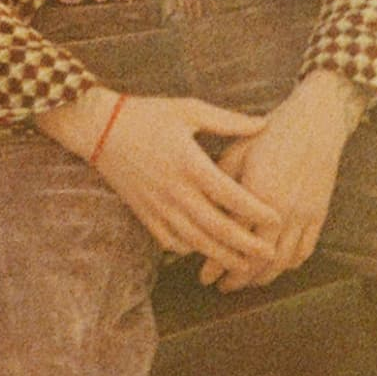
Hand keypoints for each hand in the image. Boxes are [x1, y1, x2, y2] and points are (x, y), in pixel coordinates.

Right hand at [36, 89, 280, 270]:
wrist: (99, 129)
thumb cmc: (147, 115)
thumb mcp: (189, 109)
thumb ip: (228, 121)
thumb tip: (263, 124)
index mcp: (190, 164)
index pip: (231, 195)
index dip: (256, 210)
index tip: (277, 219)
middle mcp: (175, 191)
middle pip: (217, 227)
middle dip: (245, 244)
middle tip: (269, 253)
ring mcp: (158, 206)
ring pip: (195, 240)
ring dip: (221, 255)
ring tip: (244, 265)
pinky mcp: (144, 213)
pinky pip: (169, 241)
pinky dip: (188, 250)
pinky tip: (203, 252)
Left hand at [199, 72, 366, 291]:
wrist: (316, 121)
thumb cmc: (271, 132)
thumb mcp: (238, 151)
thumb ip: (220, 184)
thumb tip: (201, 211)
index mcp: (257, 193)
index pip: (232, 239)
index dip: (215, 263)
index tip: (203, 276)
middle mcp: (281, 210)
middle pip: (257, 259)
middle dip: (237, 278)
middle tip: (222, 286)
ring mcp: (303, 215)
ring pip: (281, 261)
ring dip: (263, 277)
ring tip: (247, 282)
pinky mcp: (319, 214)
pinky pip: (304, 250)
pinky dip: (290, 264)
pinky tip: (278, 267)